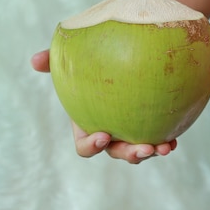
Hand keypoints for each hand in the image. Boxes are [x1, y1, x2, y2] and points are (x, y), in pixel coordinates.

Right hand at [31, 50, 177, 163]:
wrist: (123, 55)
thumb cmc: (91, 60)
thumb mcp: (73, 59)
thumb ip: (55, 60)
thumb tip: (35, 60)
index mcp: (88, 125)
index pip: (86, 146)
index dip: (92, 146)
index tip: (104, 134)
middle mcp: (111, 133)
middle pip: (118, 153)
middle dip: (129, 154)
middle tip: (143, 148)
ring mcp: (132, 131)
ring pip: (140, 150)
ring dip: (152, 151)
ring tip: (165, 147)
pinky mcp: (152, 125)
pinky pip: (159, 137)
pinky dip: (167, 141)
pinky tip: (175, 139)